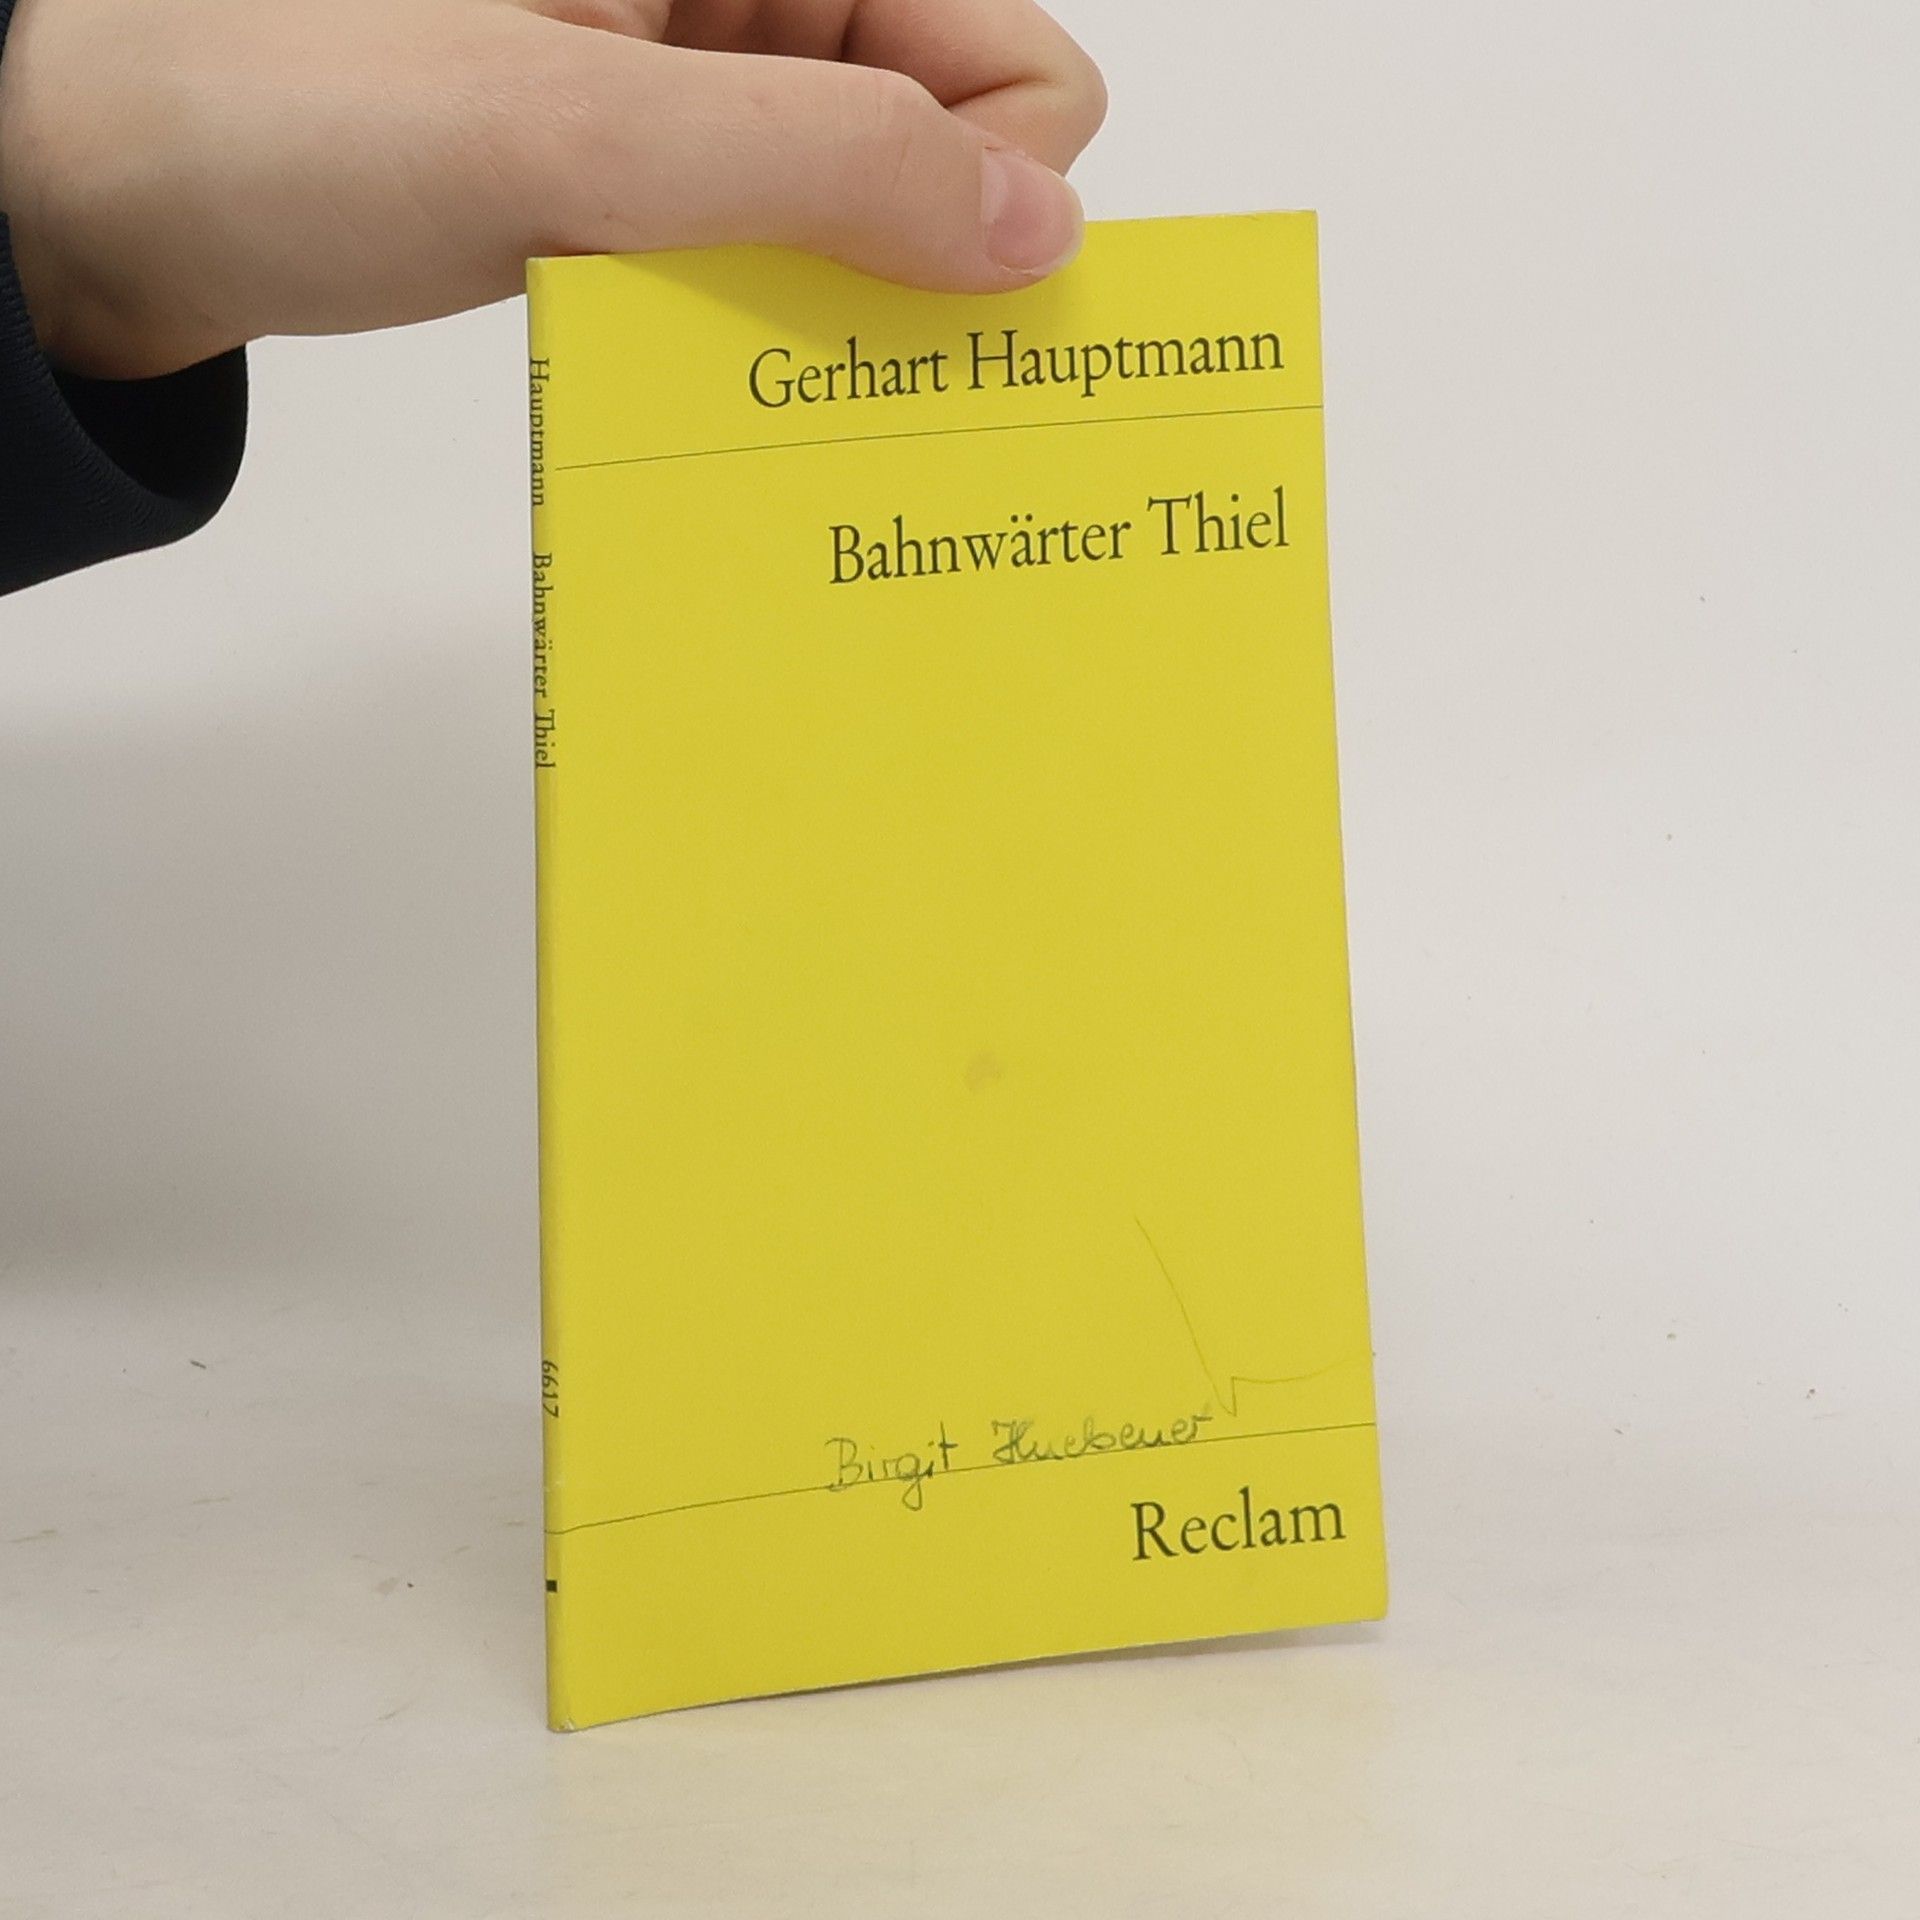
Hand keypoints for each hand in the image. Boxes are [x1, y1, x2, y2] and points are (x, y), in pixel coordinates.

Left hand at [0, 0, 1103, 379]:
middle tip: (822, 355)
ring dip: (836, 313)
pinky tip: (704, 376)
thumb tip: (1037, 232)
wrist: (98, 183)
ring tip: (737, 371)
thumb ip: (822, 164)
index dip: (992, 185)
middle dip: (921, 261)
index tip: (918, 298)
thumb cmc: (285, 108)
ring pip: (863, 214)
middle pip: (952, 138)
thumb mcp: (577, 132)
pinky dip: (762, 328)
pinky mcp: (636, 181)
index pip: (1013, 59)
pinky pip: (768, 256)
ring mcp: (690, 96)